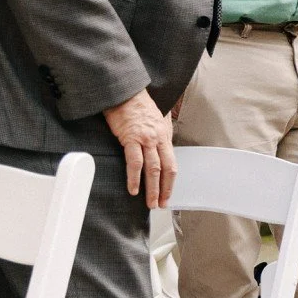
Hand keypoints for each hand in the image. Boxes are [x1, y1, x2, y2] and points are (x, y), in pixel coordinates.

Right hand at [104, 90, 175, 207]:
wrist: (125, 93)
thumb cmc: (138, 106)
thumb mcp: (156, 120)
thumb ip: (160, 135)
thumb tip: (161, 149)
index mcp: (165, 136)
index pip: (172, 164)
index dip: (171, 182)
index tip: (168, 195)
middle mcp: (158, 139)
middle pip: (165, 170)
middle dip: (164, 189)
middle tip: (161, 204)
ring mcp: (145, 139)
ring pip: (152, 169)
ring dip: (152, 189)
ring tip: (150, 203)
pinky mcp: (130, 138)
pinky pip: (134, 162)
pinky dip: (134, 178)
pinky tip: (133, 189)